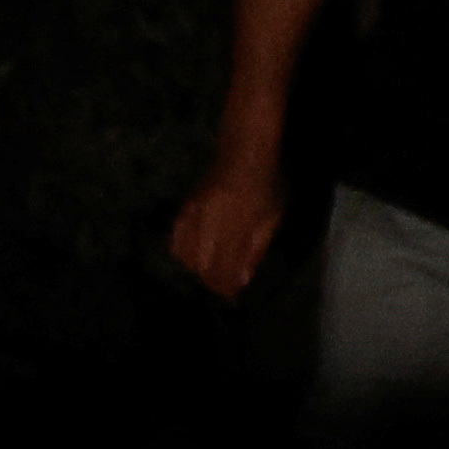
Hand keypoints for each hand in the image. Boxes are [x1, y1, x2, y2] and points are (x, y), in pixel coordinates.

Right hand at [165, 166, 287, 301]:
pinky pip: (176, 238)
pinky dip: (182, 251)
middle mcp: (211, 224)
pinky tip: (192, 253)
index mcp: (236, 229)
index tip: (231, 294)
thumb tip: (241, 279)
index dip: (226, 287)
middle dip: (212, 280)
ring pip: (186, 255)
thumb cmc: (265, 186)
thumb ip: (256, 249)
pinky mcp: (186, 208)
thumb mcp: (272, 218)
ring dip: (197, 267)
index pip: (223, 270)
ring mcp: (195, 216)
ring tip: (210, 269)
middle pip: (202, 267)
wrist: (244, 153)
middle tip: (222, 283)